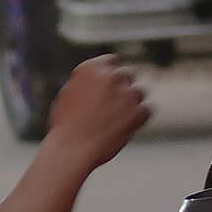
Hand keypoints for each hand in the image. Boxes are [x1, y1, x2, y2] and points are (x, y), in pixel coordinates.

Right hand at [47, 55, 150, 169]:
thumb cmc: (65, 127)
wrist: (71, 149)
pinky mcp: (137, 112)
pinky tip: (126, 127)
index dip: (112, 74)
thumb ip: (88, 83)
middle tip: (116, 105)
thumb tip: (101, 81)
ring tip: (116, 121)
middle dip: (123, 88)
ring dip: (131, 104)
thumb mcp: (69, 94)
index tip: (112, 85)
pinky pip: (146, 110)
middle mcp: (110, 76)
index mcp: (91, 68)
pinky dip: (139, 118)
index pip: (111, 61)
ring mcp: (126, 94)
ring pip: (139, 93)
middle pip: (128, 75)